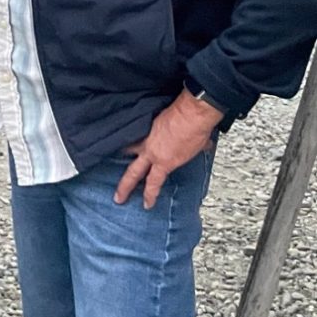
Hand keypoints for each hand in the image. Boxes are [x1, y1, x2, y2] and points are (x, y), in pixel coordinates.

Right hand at [116, 90, 222, 208]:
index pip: (153, 183)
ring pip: (128, 150)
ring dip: (123, 155)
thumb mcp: (196, 150)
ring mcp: (146, 138)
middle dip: (124, 187)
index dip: (149, 195)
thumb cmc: (197, 132)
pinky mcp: (146, 126)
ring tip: (116, 160)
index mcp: (165, 162)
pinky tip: (127, 137)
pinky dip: (131, 137)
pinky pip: (135, 135)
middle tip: (117, 197)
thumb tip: (200, 149)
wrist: (191, 113)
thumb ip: (190, 153)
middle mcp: (152, 152)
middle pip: (133, 173)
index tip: (146, 204)